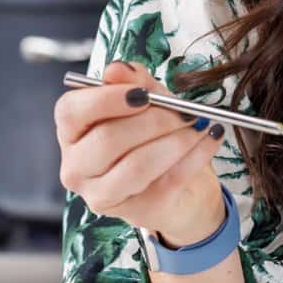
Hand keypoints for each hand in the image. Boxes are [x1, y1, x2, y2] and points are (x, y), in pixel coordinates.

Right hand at [55, 59, 225, 246]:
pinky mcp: (137, 212)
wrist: (184, 181)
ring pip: (137, 165)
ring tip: (200, 125)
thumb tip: (117, 70)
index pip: (70, 112)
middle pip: (106, 140)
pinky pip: (169, 181)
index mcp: (73, 133)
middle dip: (153, 121)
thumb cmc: (156, 134)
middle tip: (185, 111)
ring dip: (177, 140)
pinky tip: (211, 138)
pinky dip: (197, 155)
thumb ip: (134, 82)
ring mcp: (103, 196)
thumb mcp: (149, 100)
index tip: (143, 94)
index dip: (105, 100)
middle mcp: (77, 168)